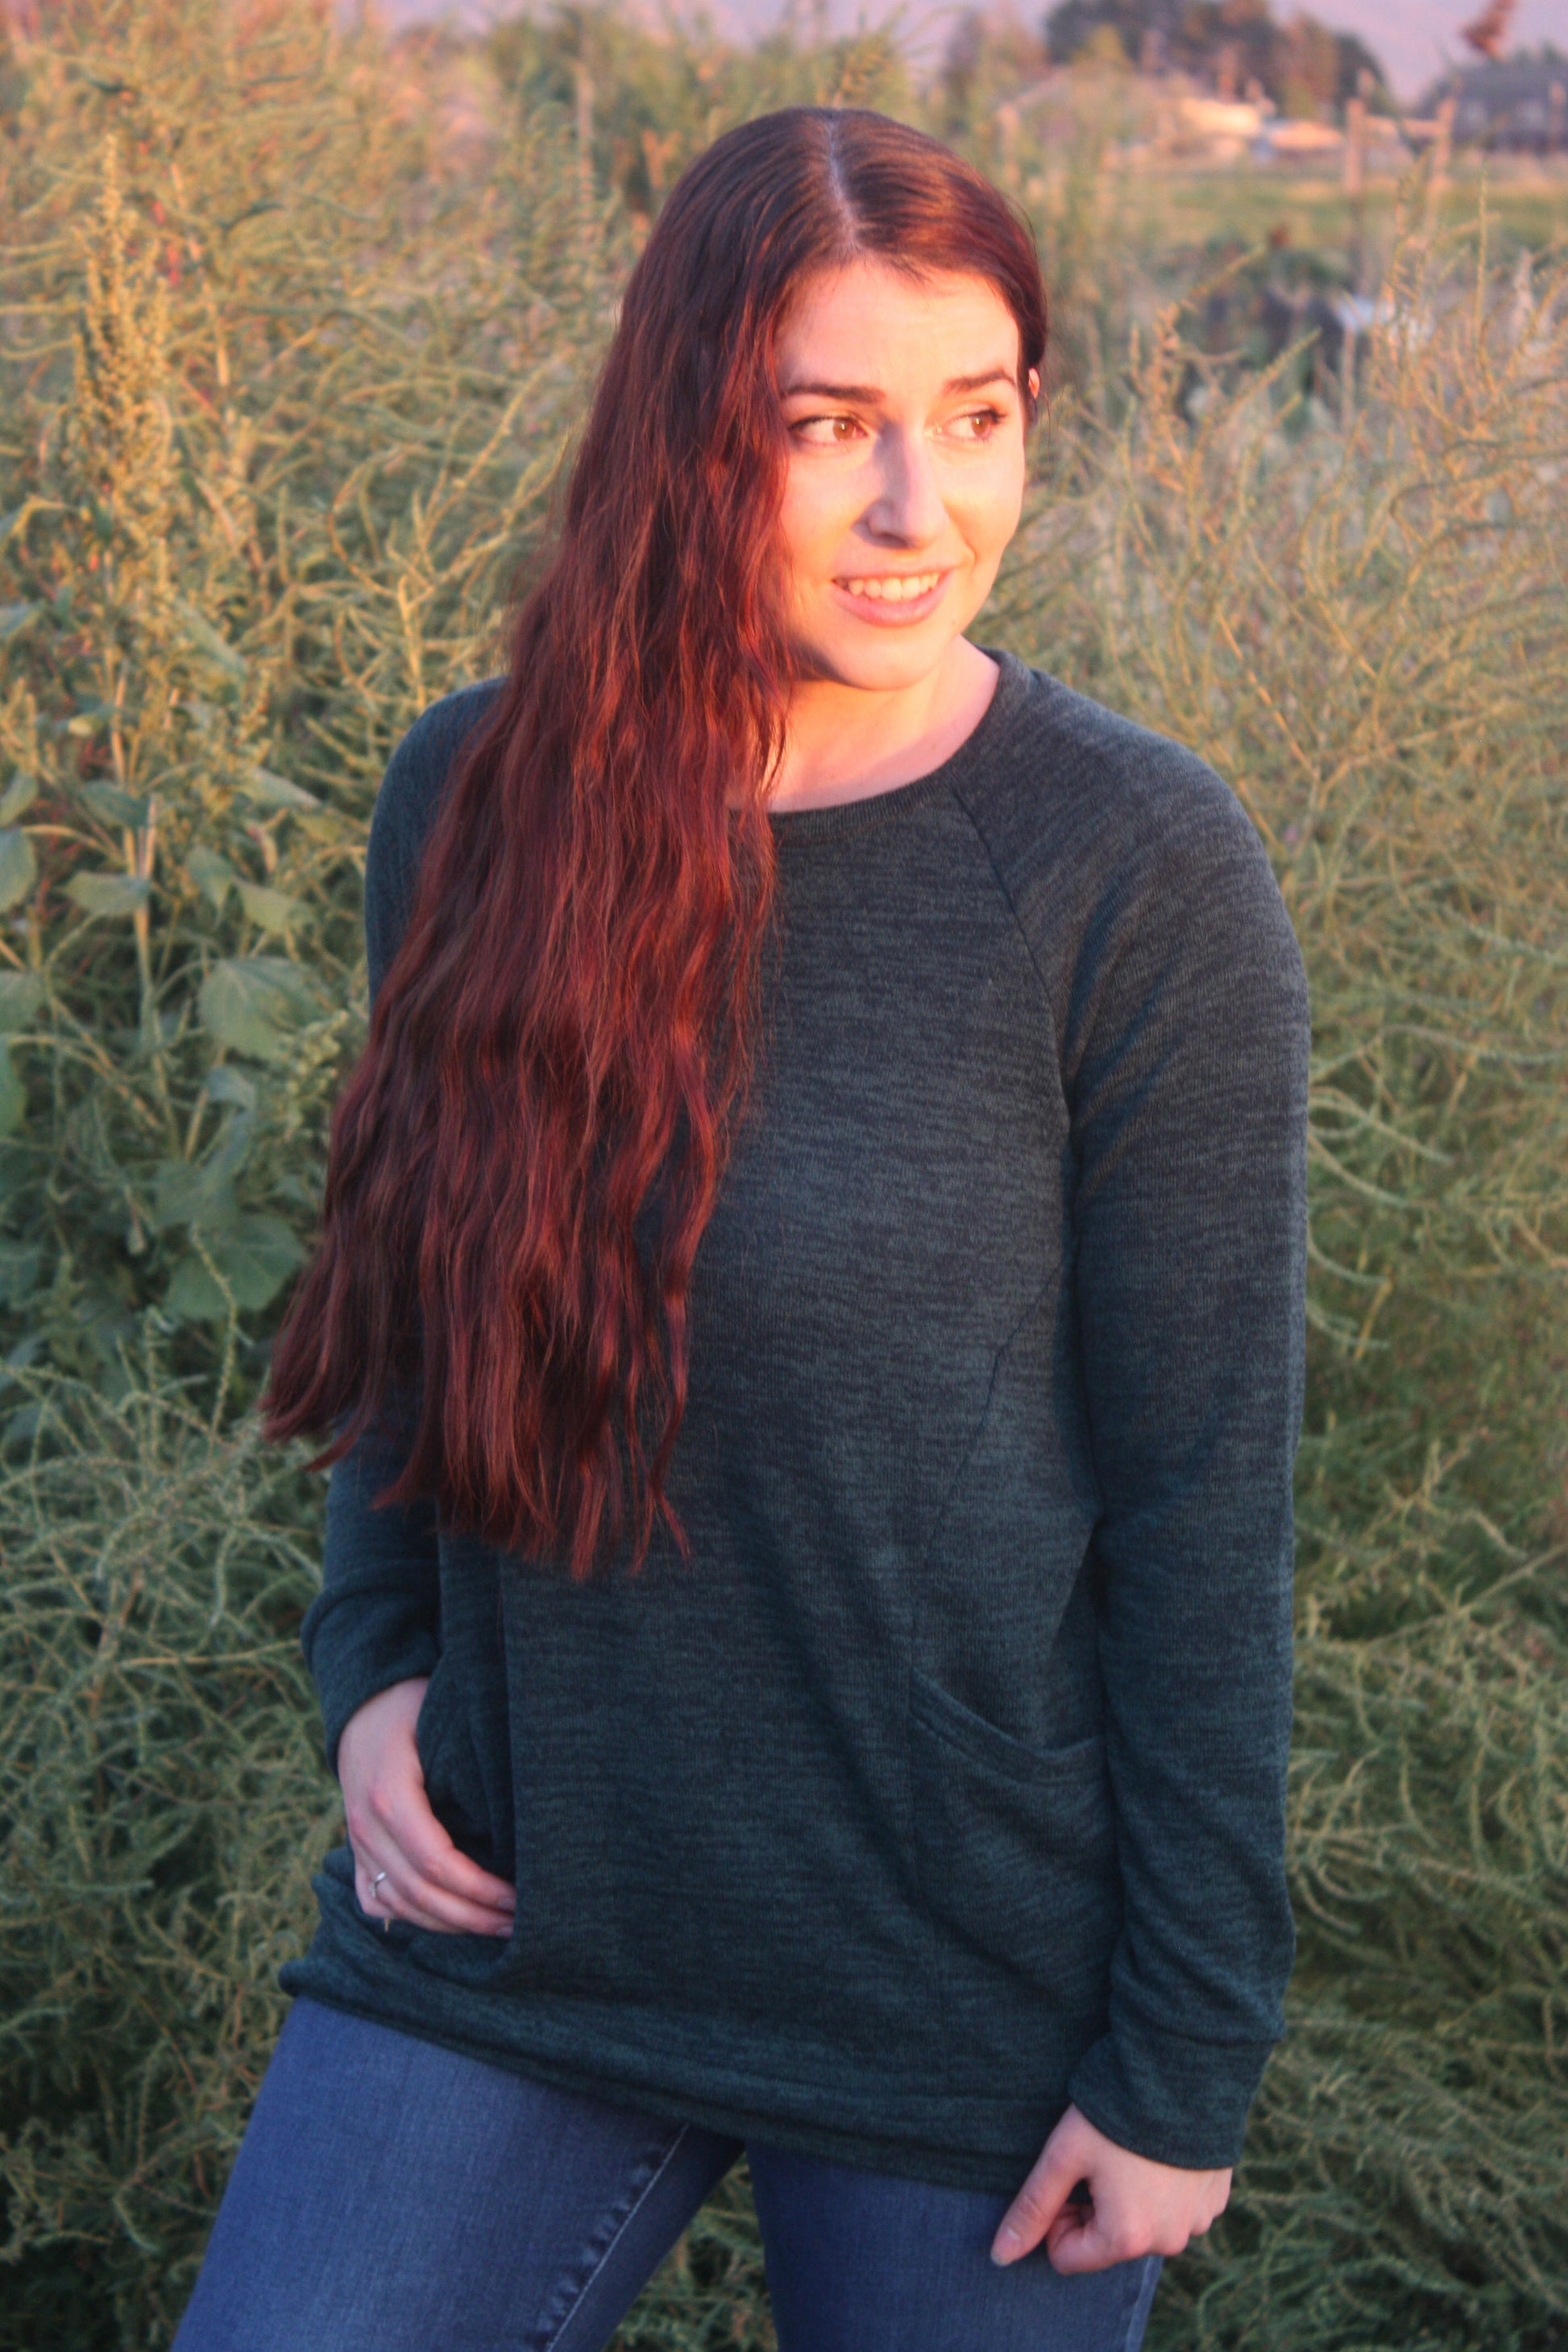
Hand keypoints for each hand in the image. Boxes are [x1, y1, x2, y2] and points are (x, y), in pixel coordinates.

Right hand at [339, 1677, 515, 1936]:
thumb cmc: (414, 1706)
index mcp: (389, 1796)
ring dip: (448, 1924)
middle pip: (420, 1893)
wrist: (365, 1702)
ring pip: (398, 1904)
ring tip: (493, 1925)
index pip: (437, 1863)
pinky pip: (375, 1900)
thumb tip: (521, 1806)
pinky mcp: (355, 1849)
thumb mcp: (441, 1722)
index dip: (479, 1889)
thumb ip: (470, 1765)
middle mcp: (366, 1826)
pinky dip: (410, 1917)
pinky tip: (448, 1920)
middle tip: (516, 1924)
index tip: (518, 1897)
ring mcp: (356, 1842)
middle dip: (471, 1916)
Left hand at [991, 2104, 1229, 2273]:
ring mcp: (1197, 2223)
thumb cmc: (1115, 2113)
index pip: (1066, 2257)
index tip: (1069, 2175)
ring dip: (1129, 2198)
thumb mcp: (1063, 2155)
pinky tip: (1160, 2150)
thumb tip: (1000, 2256)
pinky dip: (1162, 2188)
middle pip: (1105, 2243)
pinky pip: (1175, 2210)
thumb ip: (1032, 2208)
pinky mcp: (1215, 2201)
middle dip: (1095, 2207)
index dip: (1058, 2215)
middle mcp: (1168, 2243)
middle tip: (1100, 2158)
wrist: (1182, 2071)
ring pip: (1141, 2226)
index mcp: (1127, 2239)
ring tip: (1132, 2150)